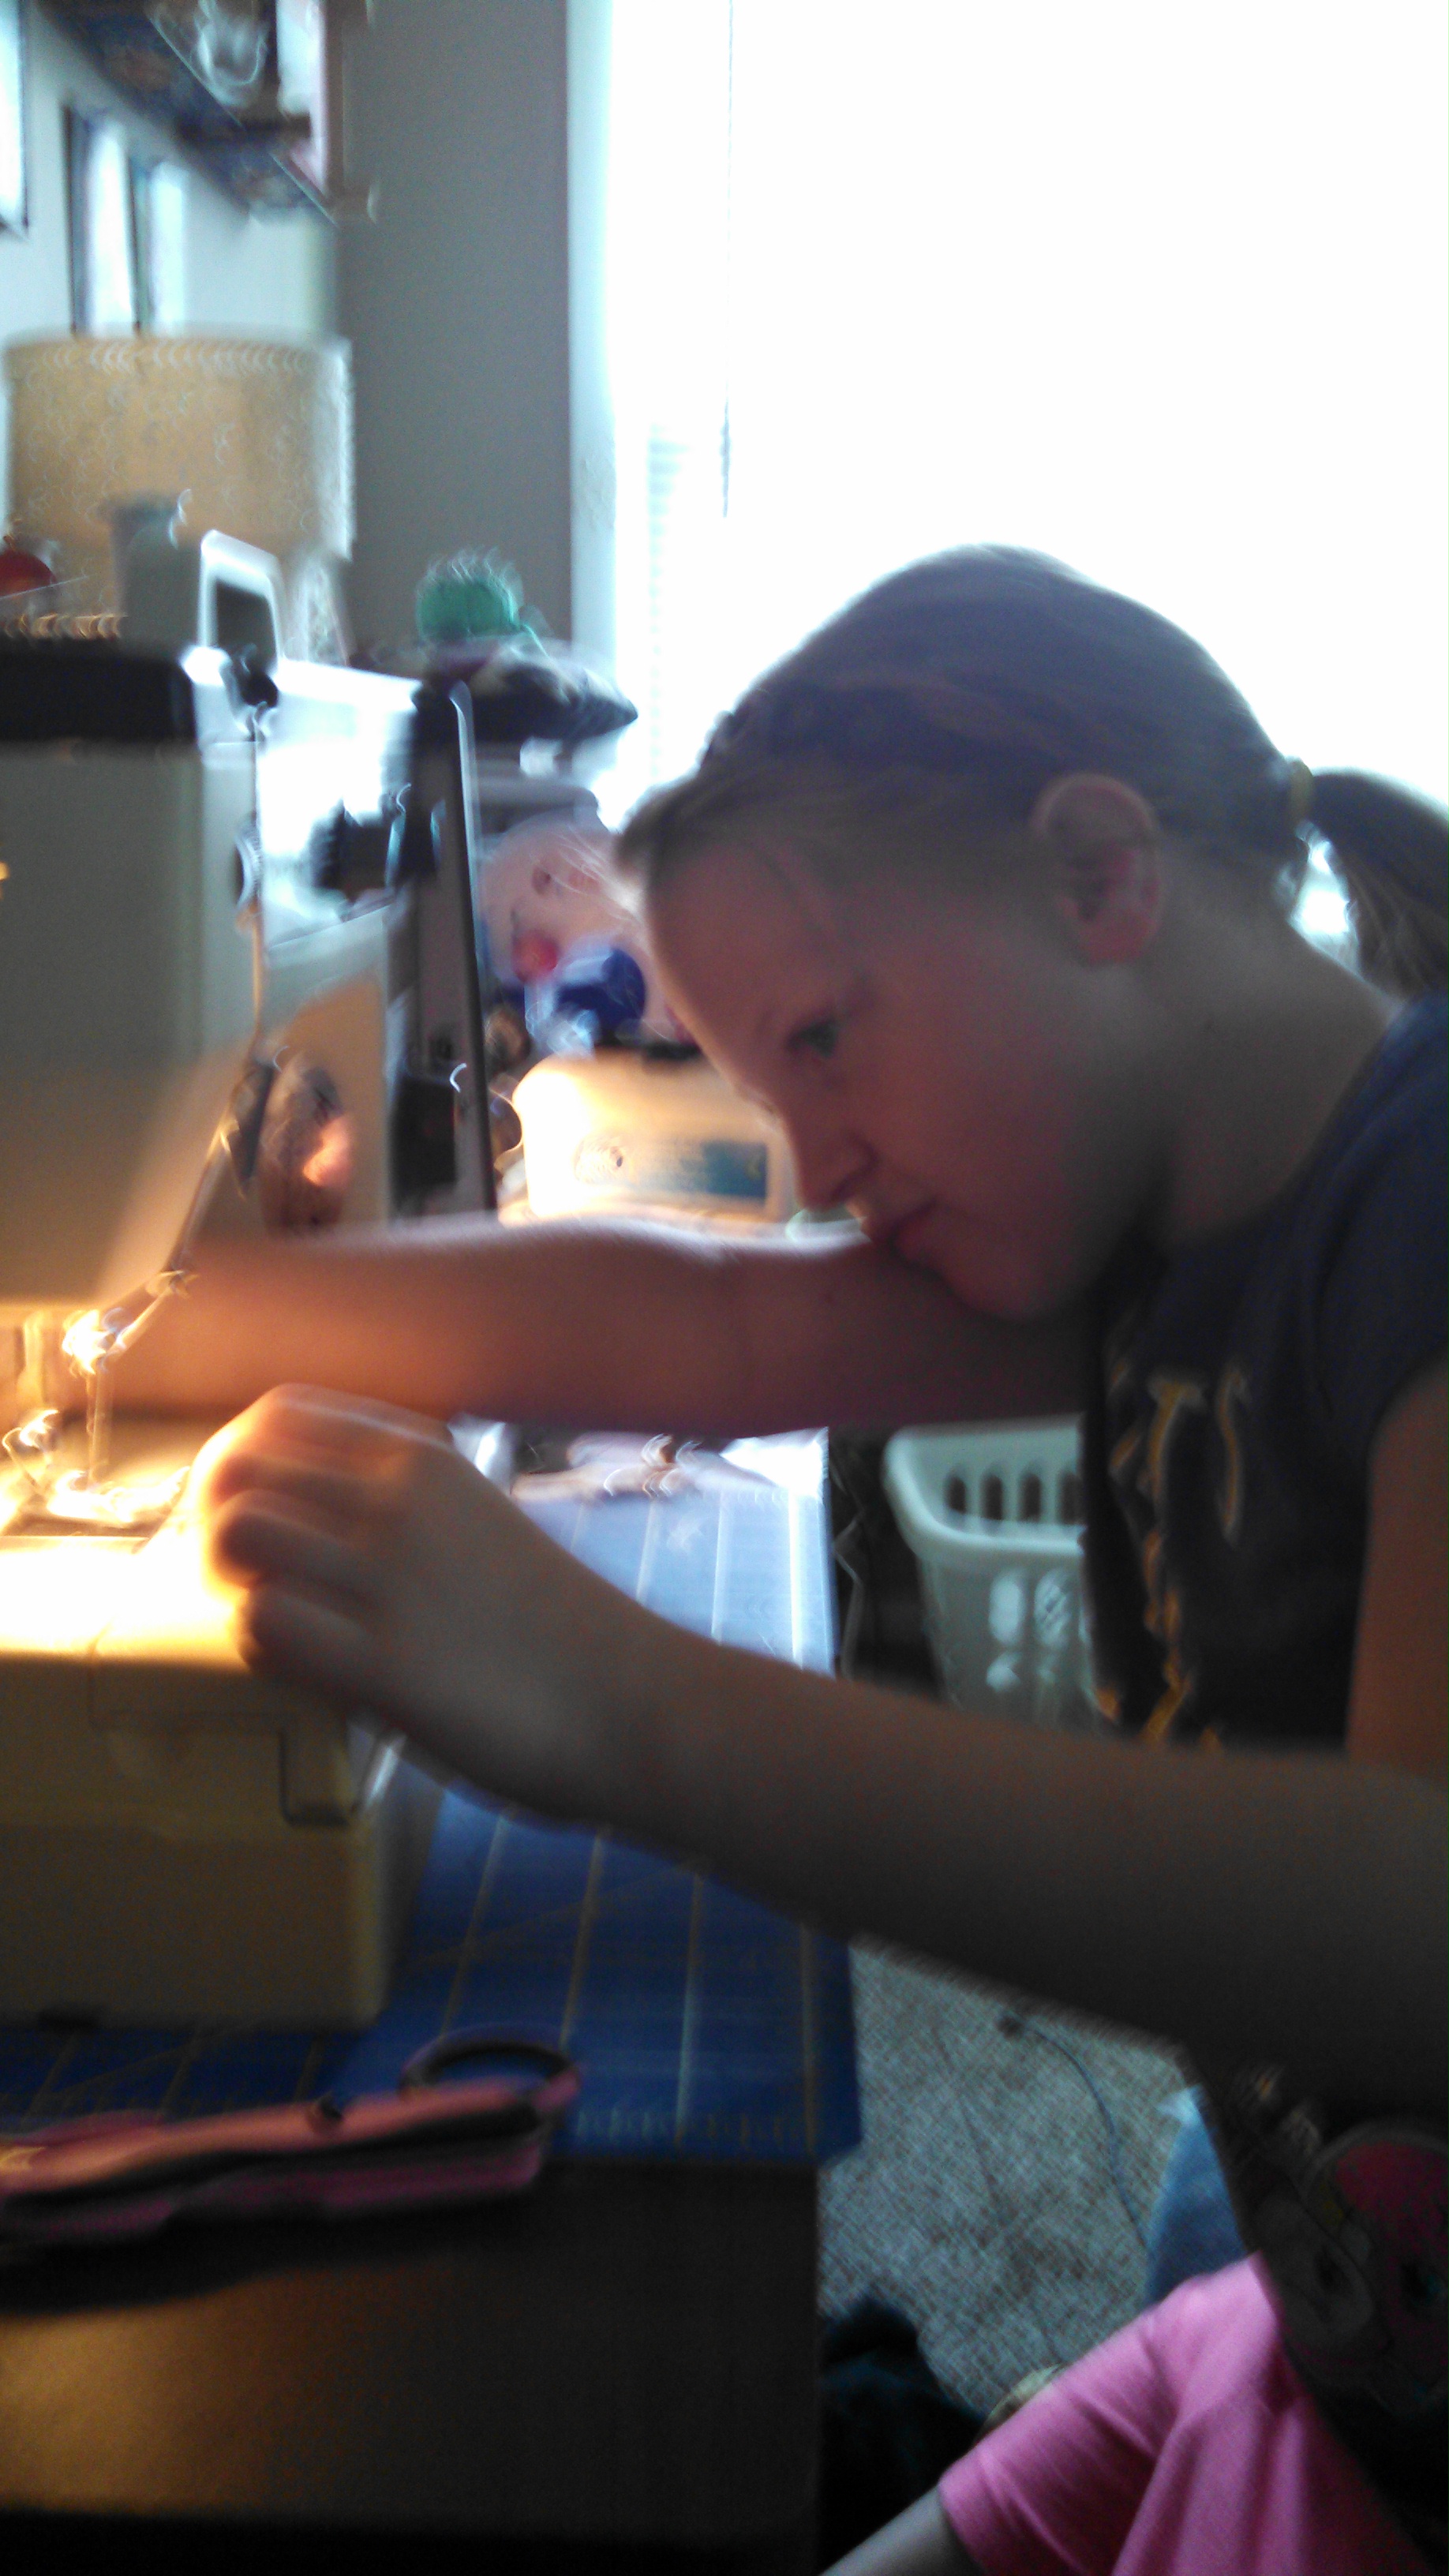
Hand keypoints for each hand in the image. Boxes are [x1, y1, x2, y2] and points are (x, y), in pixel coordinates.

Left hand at [193, 1386, 647, 1817]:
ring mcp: (390, 1578)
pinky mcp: (386, 1663)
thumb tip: (311, 1514)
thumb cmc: (561, 1625)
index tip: (251, 1509)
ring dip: (231, 1582)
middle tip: (245, 1579)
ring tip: (274, 1620)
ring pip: (237, 1536)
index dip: (239, 1461)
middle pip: (237, 1468)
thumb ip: (405, 1502)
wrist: (638, 1702)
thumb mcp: (481, 1520)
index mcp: (427, 1458)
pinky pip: (264, 1626)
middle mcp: (401, 1499)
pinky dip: (260, 1647)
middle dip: (214, 1524)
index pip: (279, 1414)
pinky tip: (302, 1667)